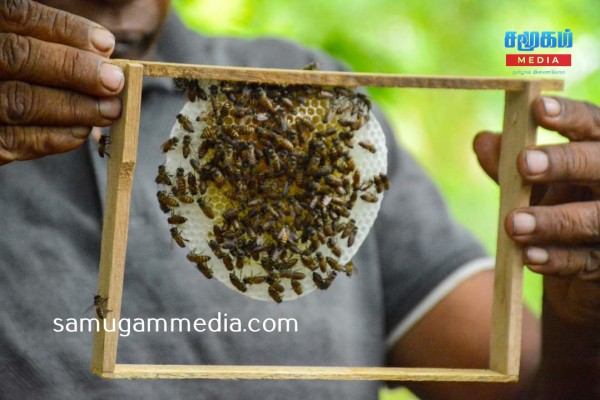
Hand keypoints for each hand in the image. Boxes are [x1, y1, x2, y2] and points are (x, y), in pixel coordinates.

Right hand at [0, 0, 122, 164]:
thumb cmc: (10, 74)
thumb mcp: (18, 42)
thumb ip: (50, 43)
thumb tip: (101, 54)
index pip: (19, 16)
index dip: (66, 30)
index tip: (107, 45)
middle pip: (19, 58)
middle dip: (75, 70)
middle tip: (114, 82)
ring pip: (21, 102)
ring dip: (74, 108)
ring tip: (109, 110)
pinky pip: (14, 140)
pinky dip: (54, 137)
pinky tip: (81, 130)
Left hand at [474, 96, 599, 326]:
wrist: (578, 262)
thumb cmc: (556, 206)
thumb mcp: (532, 183)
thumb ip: (507, 163)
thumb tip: (483, 140)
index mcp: (599, 151)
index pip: (593, 124)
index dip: (569, 116)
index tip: (538, 108)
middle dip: (564, 163)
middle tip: (524, 164)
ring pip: (593, 219)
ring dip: (552, 221)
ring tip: (513, 223)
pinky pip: (585, 261)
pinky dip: (556, 259)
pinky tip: (528, 255)